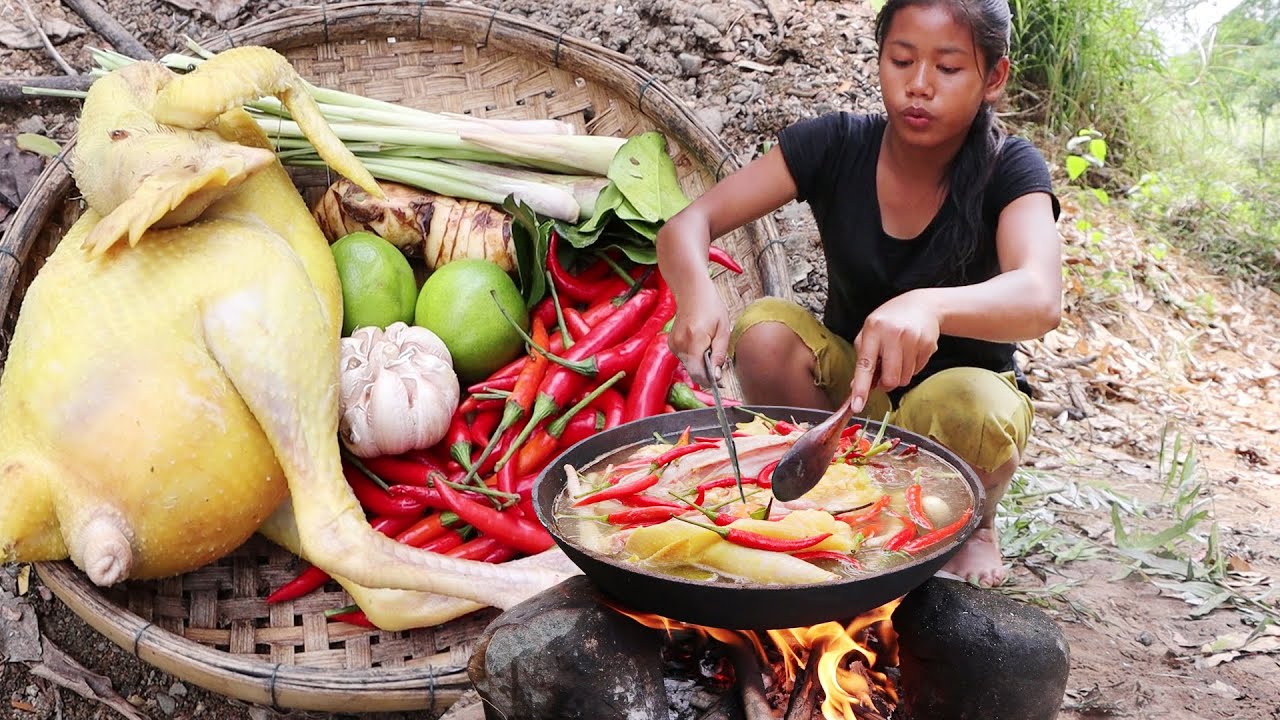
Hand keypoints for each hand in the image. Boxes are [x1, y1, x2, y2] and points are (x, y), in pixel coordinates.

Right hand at [667, 282, 730, 387]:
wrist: (692, 292)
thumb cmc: (710, 307)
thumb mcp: (723, 329)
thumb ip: (719, 354)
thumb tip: (717, 375)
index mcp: (694, 340)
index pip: (698, 373)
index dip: (710, 381)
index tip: (720, 380)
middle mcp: (680, 344)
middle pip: (694, 372)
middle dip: (707, 373)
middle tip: (719, 363)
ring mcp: (673, 345)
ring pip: (690, 367)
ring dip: (701, 364)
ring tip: (709, 346)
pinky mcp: (671, 344)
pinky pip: (685, 359)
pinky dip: (694, 357)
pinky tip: (700, 343)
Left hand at [849, 291, 939, 411]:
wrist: (922, 305)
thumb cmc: (889, 321)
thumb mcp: (869, 331)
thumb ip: (862, 358)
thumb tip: (856, 386)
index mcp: (873, 329)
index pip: (865, 364)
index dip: (861, 388)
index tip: (857, 405)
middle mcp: (893, 334)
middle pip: (890, 379)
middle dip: (886, 384)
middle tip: (884, 376)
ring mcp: (913, 339)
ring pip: (905, 379)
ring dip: (899, 375)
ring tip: (898, 357)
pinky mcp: (928, 345)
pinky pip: (917, 371)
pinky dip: (912, 367)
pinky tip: (910, 352)